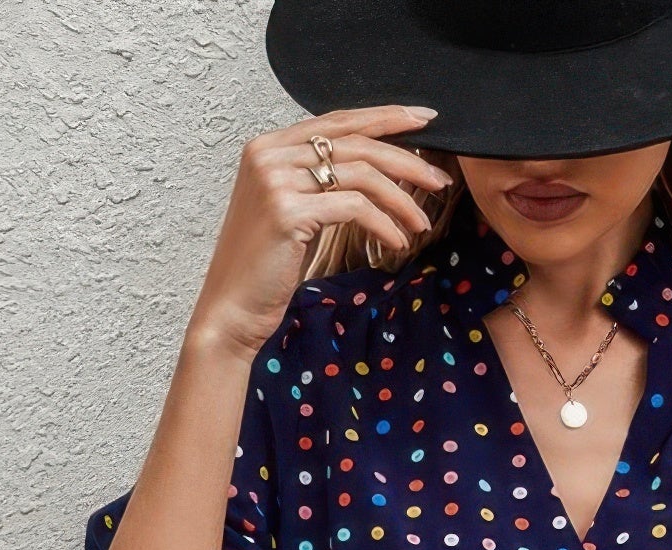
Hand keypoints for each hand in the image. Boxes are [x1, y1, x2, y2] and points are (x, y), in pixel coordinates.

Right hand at [184, 105, 454, 360]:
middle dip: (406, 159)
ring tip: (421, 224)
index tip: (424, 120)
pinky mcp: (287, 211)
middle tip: (439, 180)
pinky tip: (398, 242)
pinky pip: (355, 207)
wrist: (232, 309)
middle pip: (356, 143)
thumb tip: (371, 169)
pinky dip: (384, 224)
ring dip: (401, 199)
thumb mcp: (293, 212)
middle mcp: (270, 153)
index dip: (385, 117)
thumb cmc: (265, 268)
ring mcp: (276, 179)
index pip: (338, 120)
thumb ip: (317, 182)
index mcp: (270, 146)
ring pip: (360, 173)